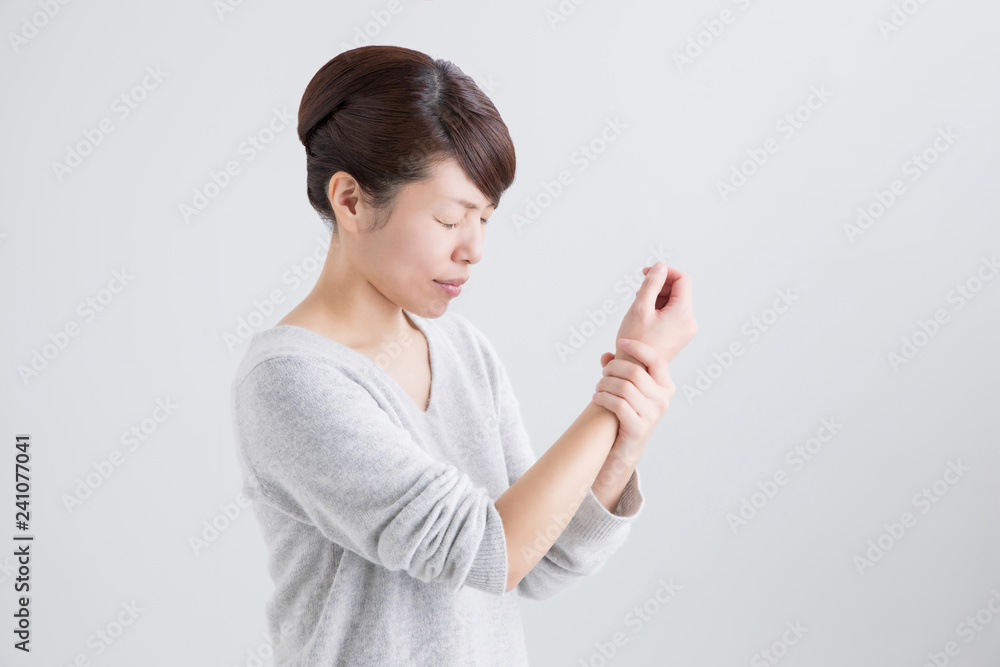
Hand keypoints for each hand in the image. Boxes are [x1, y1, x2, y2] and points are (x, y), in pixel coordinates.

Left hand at [593, 337, 675, 461]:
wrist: (626, 447)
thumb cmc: (627, 412)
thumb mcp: (628, 389)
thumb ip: (620, 370)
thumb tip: (606, 355)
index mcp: (666, 386)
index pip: (656, 360)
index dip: (638, 348)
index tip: (621, 342)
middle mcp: (663, 400)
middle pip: (635, 372)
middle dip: (613, 369)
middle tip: (603, 374)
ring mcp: (652, 415)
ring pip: (624, 388)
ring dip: (605, 384)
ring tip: (598, 388)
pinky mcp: (639, 428)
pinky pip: (618, 404)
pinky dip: (603, 398)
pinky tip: (596, 398)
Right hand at [615, 262, 696, 365]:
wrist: (636, 369)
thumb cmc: (635, 342)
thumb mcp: (640, 307)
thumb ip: (651, 283)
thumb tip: (660, 267)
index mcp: (683, 313)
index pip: (682, 279)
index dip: (665, 272)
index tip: (647, 274)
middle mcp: (689, 322)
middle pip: (678, 290)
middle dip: (659, 286)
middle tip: (639, 293)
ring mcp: (685, 330)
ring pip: (674, 302)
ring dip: (657, 298)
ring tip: (640, 307)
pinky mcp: (679, 336)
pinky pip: (672, 314)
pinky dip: (659, 310)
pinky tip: (645, 317)